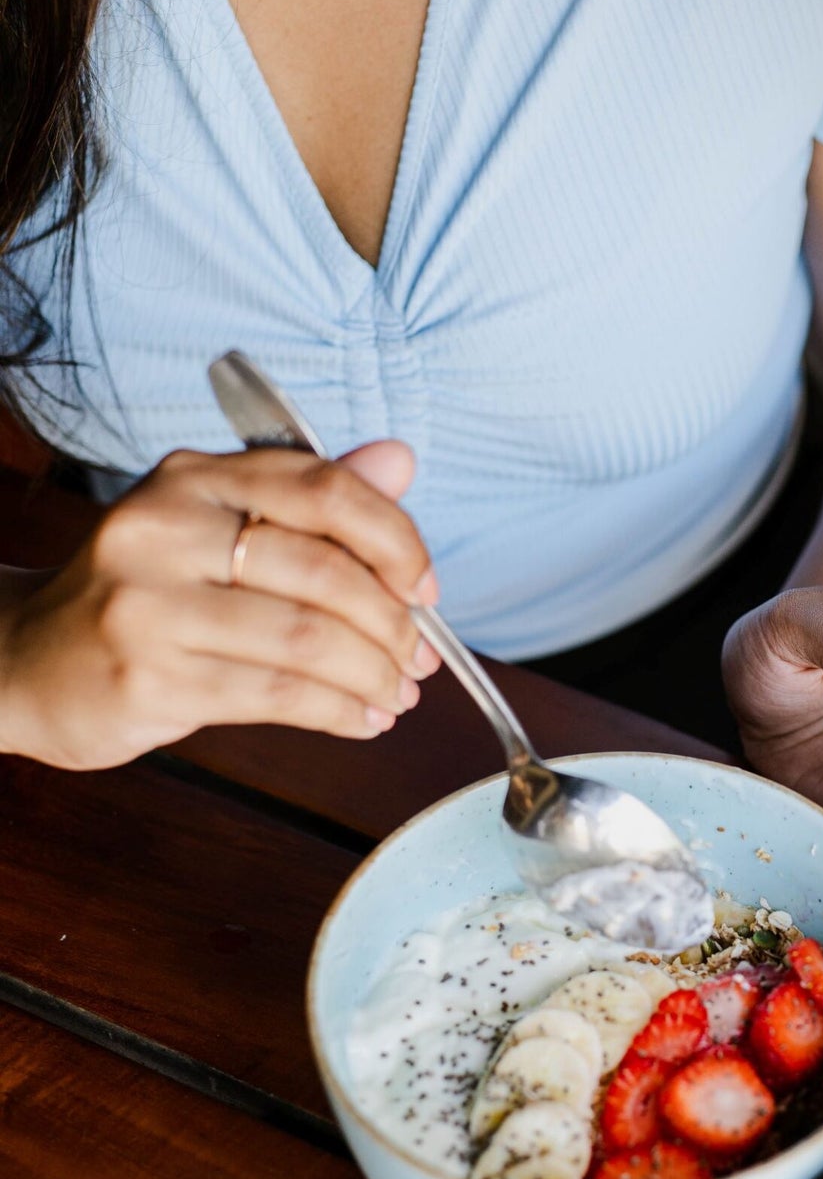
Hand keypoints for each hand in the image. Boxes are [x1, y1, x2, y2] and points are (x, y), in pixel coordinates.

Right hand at [0, 442, 440, 768]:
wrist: (27, 661)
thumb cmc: (143, 594)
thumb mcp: (216, 525)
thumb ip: (310, 495)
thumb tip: (401, 459)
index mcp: (192, 478)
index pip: (323, 488)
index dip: (396, 539)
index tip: (426, 587)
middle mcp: (165, 529)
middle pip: (324, 571)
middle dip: (394, 624)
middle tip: (420, 659)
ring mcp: (149, 605)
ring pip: (308, 639)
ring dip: (374, 675)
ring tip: (397, 694)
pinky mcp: (148, 678)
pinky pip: (276, 694)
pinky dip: (339, 711)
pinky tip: (361, 719)